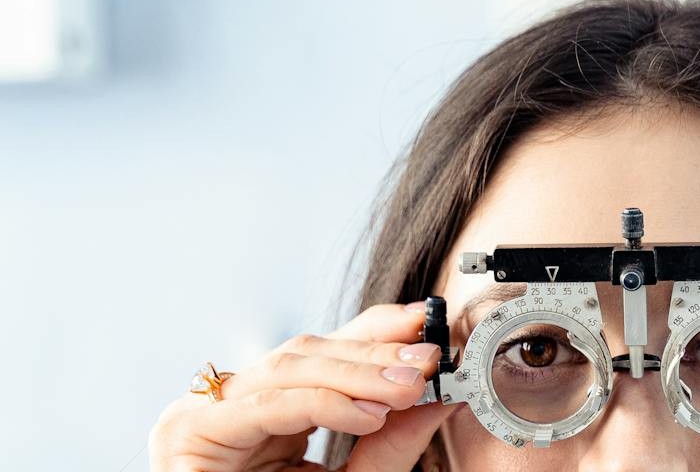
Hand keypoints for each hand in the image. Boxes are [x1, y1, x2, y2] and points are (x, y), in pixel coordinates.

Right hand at [149, 303, 459, 470]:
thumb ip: (390, 445)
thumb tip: (442, 400)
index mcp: (265, 408)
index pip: (323, 351)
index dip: (375, 331)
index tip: (429, 320)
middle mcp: (233, 403)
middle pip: (307, 352)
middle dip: (374, 351)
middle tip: (428, 356)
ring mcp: (205, 414)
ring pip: (289, 368)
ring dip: (358, 373)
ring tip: (409, 384)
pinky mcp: (191, 433)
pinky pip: (268, 406)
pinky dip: (324, 404)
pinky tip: (368, 412)